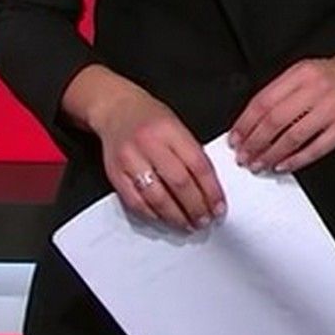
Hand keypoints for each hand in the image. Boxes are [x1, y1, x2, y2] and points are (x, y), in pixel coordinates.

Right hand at [79, 72, 226, 232]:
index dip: (211, 190)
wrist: (115, 109)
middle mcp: (149, 144)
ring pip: (157, 196)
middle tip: (205, 220)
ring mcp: (130, 160)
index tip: (219, 207)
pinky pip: (136, 202)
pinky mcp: (115, 174)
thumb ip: (192, 152)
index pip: (198, 165)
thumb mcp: (177, 125)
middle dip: (196, 207)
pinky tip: (164, 219)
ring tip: (188, 224)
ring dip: (176, 216)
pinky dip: (153, 215)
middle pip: (179, 183)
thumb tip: (210, 187)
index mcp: (171, 130)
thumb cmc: (150, 118)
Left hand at [229, 51, 334, 173]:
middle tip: (244, 157)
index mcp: (300, 73)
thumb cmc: (331, 77)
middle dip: (254, 143)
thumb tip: (249, 123)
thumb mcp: (303, 73)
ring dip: (271, 154)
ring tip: (259, 164)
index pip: (264, 101)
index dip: (245, 123)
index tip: (235, 139)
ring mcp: (332, 108)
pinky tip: (283, 165)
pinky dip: (296, 160)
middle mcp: (316, 89)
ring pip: (293, 136)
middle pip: (275, 120)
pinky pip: (316, 148)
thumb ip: (279, 92)